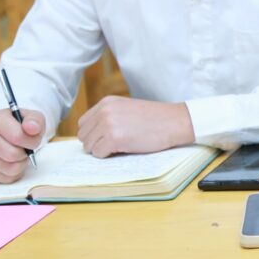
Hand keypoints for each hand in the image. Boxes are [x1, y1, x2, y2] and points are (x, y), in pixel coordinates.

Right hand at [0, 108, 45, 182]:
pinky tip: (13, 162)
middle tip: (26, 149)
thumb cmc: (21, 125)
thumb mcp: (33, 117)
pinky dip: (14, 173)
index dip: (31, 141)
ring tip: (19, 154)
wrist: (7, 131)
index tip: (33, 139)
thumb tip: (32, 128)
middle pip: (12, 155)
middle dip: (26, 154)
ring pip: (9, 169)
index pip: (17, 137)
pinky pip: (4, 178)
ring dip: (21, 164)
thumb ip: (35, 120)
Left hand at [77, 96, 193, 157]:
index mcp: (106, 102)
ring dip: (102, 150)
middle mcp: (104, 111)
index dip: (94, 134)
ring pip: (89, 146)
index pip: (83, 123)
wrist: (175, 121)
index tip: (108, 137)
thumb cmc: (155, 118)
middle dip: (96, 143)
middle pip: (84, 136)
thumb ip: (108, 116)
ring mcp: (108, 124)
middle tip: (116, 143)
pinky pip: (99, 154)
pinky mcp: (114, 138)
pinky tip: (124, 148)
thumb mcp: (127, 109)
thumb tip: (91, 135)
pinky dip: (109, 155)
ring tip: (122, 145)